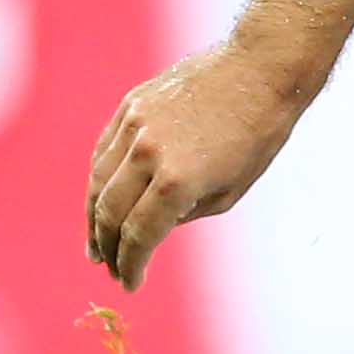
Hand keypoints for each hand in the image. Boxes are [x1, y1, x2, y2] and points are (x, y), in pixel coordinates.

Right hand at [85, 44, 312, 290]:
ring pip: (97, 182)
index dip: (131, 266)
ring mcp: (134, 126)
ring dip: (93, 217)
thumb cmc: (256, 135)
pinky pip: (103, 151)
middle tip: (108, 267)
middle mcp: (148, 154)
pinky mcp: (130, 106)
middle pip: (109, 213)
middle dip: (107, 247)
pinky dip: (98, 180)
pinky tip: (101, 199)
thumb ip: (184, 214)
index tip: (129, 284)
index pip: (139, 237)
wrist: (260, 69)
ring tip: (96, 242)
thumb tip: (150, 229)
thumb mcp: (229, 191)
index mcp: (177, 182)